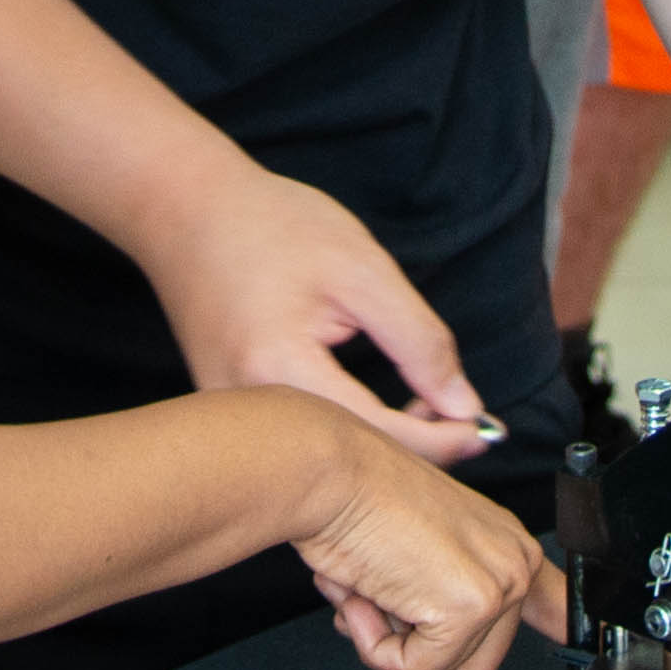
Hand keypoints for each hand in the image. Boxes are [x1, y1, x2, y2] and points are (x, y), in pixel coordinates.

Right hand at [130, 159, 492, 462]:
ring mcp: (230, 418)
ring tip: (426, 409)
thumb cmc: (272, 225)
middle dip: (417, 449)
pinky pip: (299, 441)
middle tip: (464, 418)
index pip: (381, 438)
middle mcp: (248, 411)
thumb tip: (464, 406)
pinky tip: (380, 411)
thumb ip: (420, 342)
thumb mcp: (363, 270)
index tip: (486, 427)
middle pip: (352, 462)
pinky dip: (347, 434)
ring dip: (383, 444)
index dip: (444, 440)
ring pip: (325, 458)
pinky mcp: (228, 413)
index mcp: (280, 371)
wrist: (184, 207)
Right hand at [290, 421, 567, 669]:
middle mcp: (514, 561)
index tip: (565, 637)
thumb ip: (444, 592)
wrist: (328, 474)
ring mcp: (498, 585)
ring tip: (373, 588)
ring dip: (389, 644)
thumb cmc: (354, 500)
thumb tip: (456, 649)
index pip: (556, 606)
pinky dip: (375, 644)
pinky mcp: (469, 608)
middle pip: (475, 663)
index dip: (556, 629)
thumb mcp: (414, 548)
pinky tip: (367, 593)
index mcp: (506, 544)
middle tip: (382, 594)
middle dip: (412, 643)